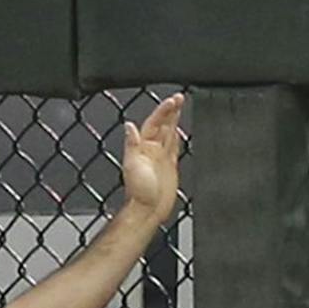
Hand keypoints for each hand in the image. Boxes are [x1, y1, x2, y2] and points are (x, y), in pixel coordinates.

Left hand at [122, 93, 185, 222]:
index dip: (163, 111)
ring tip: (180, 107)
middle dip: (171, 111)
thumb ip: (131, 144)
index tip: (173, 100)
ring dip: (174, 120)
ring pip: (169, 133)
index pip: (154, 123)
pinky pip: (174, 148)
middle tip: (180, 97)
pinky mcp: (170, 167)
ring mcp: (161, 158)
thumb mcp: (132, 165)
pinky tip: (179, 132)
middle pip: (163, 125)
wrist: (148, 210)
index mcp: (143, 147)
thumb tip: (128, 126)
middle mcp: (152, 150)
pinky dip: (177, 138)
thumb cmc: (139, 192)